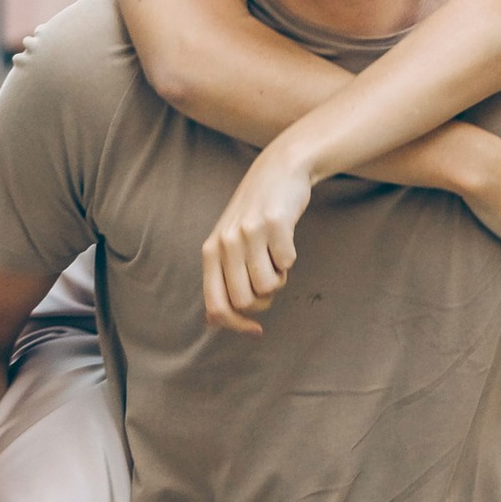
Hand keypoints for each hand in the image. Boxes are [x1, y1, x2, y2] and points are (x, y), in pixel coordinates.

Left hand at [204, 141, 314, 333]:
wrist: (279, 171)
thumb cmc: (255, 215)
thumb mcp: (228, 243)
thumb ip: (220, 279)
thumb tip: (213, 321)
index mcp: (211, 252)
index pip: (216, 306)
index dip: (236, 325)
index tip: (256, 330)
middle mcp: (225, 242)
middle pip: (246, 302)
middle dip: (264, 300)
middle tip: (269, 279)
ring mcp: (249, 232)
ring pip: (268, 286)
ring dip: (279, 278)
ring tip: (275, 256)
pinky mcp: (275, 223)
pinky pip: (287, 263)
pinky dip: (290, 258)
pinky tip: (285, 240)